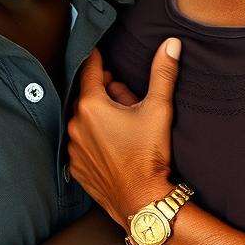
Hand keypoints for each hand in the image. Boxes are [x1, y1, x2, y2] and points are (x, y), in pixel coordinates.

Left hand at [67, 38, 180, 225]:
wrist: (142, 200)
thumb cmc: (149, 155)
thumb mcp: (159, 108)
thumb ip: (163, 73)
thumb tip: (171, 44)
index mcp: (92, 105)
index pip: (90, 70)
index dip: (97, 60)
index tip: (99, 53)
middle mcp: (76, 124)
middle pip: (88, 96)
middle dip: (104, 92)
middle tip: (127, 98)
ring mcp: (73, 147)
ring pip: (83, 120)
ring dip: (98, 117)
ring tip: (122, 124)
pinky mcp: (75, 166)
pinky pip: (81, 143)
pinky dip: (92, 139)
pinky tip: (113, 144)